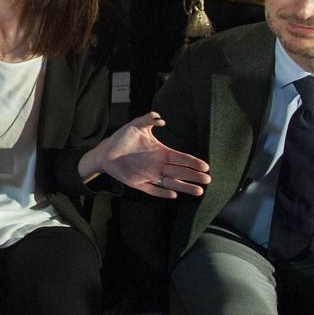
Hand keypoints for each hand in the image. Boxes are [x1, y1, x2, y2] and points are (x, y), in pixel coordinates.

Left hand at [84, 112, 210, 197]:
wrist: (106, 151)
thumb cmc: (122, 138)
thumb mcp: (136, 126)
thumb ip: (148, 120)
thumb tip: (161, 119)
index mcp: (162, 152)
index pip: (181, 158)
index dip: (193, 162)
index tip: (205, 166)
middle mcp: (159, 165)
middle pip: (180, 172)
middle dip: (194, 175)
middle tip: (207, 179)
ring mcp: (150, 175)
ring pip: (171, 182)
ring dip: (184, 187)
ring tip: (199, 191)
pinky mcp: (139, 183)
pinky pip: (152, 190)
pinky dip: (162, 193)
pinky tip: (173, 195)